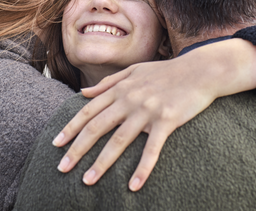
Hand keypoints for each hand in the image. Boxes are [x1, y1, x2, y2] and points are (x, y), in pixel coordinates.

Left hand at [51, 38, 255, 190]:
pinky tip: (133, 186)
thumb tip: (82, 93)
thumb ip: (108, 83)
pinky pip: (152, 149)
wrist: (200, 70)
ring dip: (101, 163)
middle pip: (97, 127)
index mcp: (120, 88)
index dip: (71, 128)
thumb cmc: (166, 72)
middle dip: (77, 149)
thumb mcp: (134, 71)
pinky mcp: (167, 120)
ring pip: (119, 140)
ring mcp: (147, 110)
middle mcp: (129, 99)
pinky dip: (142, 168)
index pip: (88, 111)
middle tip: (62, 168)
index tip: (55, 144)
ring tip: (87, 181)